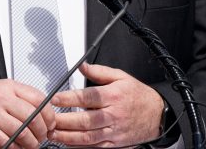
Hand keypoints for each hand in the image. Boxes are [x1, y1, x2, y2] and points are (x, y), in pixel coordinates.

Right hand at [0, 79, 55, 148]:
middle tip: (42, 137)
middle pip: (32, 117)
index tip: (51, 123)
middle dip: (42, 131)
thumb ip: (21, 96)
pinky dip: (15, 148)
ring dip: (31, 143)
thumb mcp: (2, 88)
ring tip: (31, 145)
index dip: (49, 114)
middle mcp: (2, 99)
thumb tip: (43, 109)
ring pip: (22, 131)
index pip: (38, 99)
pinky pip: (7, 142)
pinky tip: (17, 148)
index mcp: (10, 87)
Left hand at [48, 63, 164, 146]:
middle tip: (48, 119)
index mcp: (113, 96)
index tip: (54, 98)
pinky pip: (94, 147)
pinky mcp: (114, 143)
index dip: (69, 99)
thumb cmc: (137, 95)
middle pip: (85, 120)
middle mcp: (113, 115)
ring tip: (52, 132)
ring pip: (87, 137)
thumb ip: (99, 71)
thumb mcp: (121, 76)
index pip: (87, 98)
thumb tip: (81, 65)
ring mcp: (113, 132)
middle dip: (64, 121)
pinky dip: (79, 147)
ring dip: (67, 136)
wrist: (157, 115)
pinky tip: (67, 143)